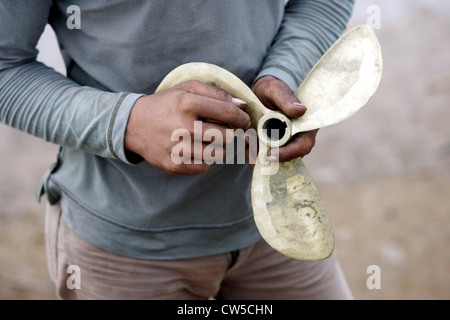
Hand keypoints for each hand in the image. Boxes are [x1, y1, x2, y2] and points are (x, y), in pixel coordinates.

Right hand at [124, 80, 249, 174]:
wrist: (133, 125)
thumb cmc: (167, 105)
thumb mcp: (187, 89)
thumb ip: (216, 93)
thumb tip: (242, 106)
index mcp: (187, 104)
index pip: (230, 114)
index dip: (242, 118)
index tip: (243, 120)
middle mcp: (182, 127)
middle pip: (227, 136)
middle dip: (229, 133)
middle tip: (222, 130)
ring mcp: (178, 149)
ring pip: (219, 154)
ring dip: (218, 147)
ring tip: (206, 139)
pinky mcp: (174, 165)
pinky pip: (205, 166)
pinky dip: (205, 159)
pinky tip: (195, 149)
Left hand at [252, 76, 318, 161]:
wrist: (260, 94)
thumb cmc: (272, 90)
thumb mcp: (277, 90)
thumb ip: (286, 99)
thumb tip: (300, 111)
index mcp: (305, 127)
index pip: (302, 146)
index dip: (287, 153)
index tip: (270, 154)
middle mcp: (297, 140)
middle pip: (287, 157)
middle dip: (267, 155)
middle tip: (251, 145)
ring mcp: (284, 146)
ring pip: (273, 160)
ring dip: (258, 155)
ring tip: (246, 139)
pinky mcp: (271, 148)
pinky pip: (263, 157)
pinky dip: (253, 153)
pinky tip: (245, 141)